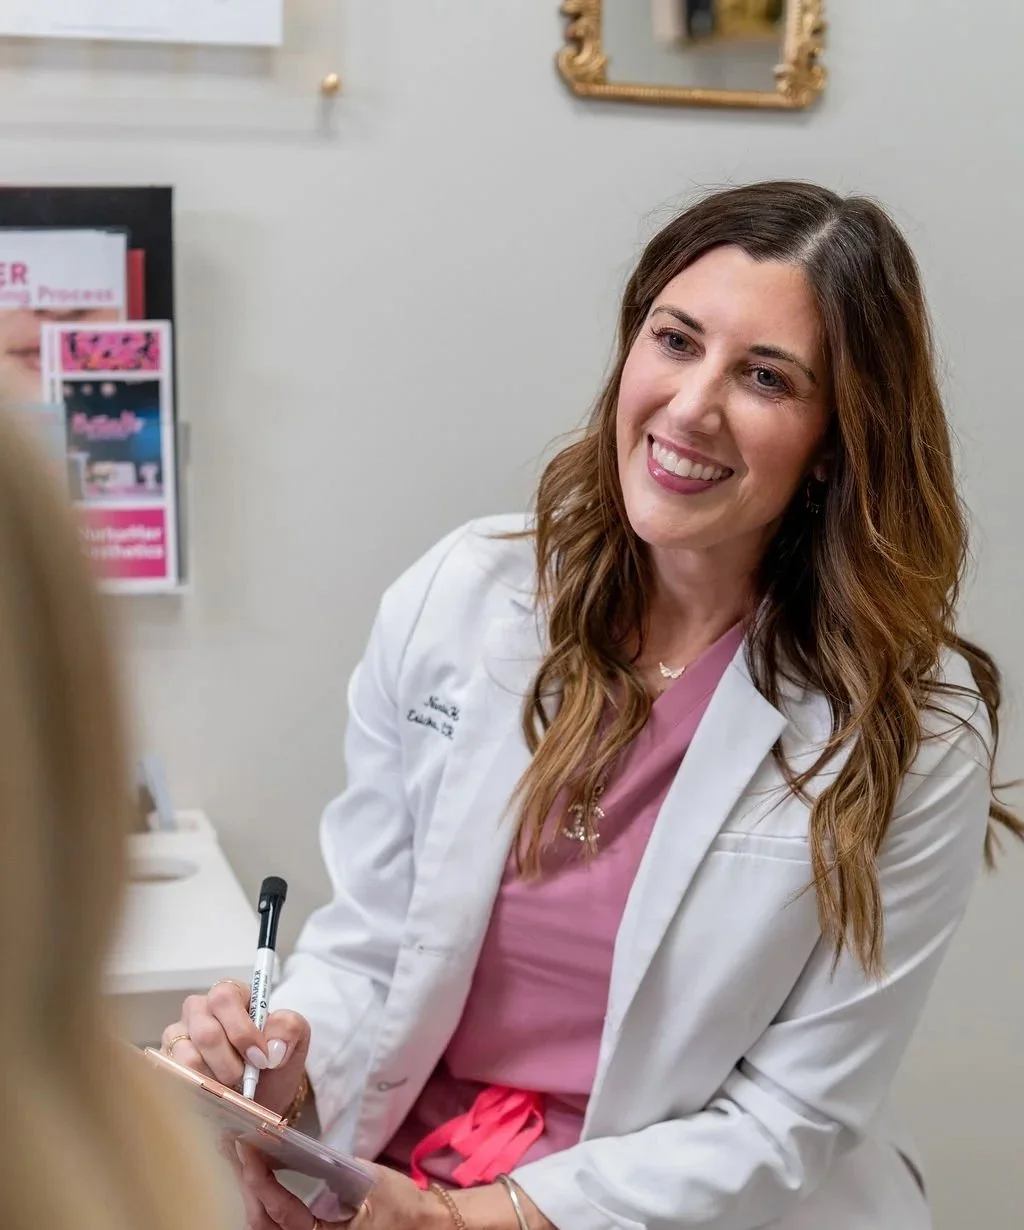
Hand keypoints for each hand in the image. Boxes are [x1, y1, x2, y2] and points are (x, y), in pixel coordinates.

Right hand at [160, 979, 309, 1116]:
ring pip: (189, 1059)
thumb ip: (288, 1029)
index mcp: (231, 995)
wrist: (263, 1097)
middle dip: (230, 1063)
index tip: (261, 1058)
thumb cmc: (273, 1061)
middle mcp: (200, 1011)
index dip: (242, 1030)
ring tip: (230, 1087)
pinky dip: (200, 1091)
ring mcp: (179, 1037)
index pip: (225, 997)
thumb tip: (272, 1049)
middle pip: (206, 1032)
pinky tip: (213, 1094)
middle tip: (245, 1079)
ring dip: (215, 1080)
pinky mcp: (166, 1064)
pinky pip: (176, 1079)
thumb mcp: (294, 1039)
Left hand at [232, 1145, 444, 1229]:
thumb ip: (333, 1169)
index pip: (280, 1210)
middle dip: (248, 1187)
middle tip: (239, 1149)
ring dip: (253, 1198)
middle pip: (263, 1225)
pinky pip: (279, 1229)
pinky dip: (266, 1207)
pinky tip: (262, 1183)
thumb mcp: (370, 1180)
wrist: (423, 1226)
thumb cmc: (401, 1203)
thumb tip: (293, 1149)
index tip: (245, 1147)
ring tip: (245, 1161)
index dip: (258, 1178)